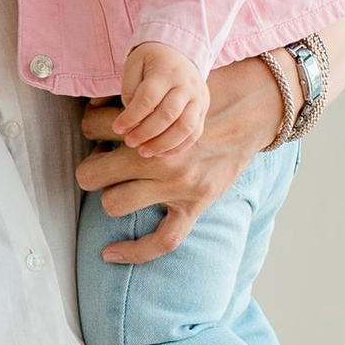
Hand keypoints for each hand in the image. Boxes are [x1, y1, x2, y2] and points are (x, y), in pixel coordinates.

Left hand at [78, 53, 285, 261]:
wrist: (252, 112)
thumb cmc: (209, 95)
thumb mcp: (171, 90)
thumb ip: (138, 99)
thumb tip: (102, 104)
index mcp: (150, 127)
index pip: (92, 128)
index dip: (91, 127)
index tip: (101, 129)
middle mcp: (160, 161)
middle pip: (92, 173)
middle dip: (92, 167)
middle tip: (105, 161)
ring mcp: (178, 188)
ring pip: (114, 205)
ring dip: (110, 196)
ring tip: (119, 186)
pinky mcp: (194, 207)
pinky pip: (162, 241)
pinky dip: (134, 252)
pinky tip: (110, 253)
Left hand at [113, 43, 208, 151]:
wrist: (180, 53)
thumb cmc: (151, 63)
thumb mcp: (135, 65)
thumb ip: (130, 91)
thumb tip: (132, 122)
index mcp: (166, 71)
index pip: (148, 98)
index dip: (131, 116)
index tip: (117, 128)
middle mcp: (186, 85)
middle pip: (168, 114)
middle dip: (146, 132)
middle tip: (129, 142)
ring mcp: (198, 98)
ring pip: (185, 127)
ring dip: (163, 144)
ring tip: (143, 151)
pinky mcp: (203, 110)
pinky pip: (194, 133)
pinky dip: (177, 147)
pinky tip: (160, 152)